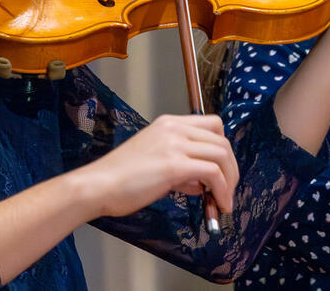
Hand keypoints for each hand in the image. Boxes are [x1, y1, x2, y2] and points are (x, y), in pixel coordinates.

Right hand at [77, 114, 238, 217]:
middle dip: (231, 168)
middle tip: (228, 190)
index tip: (222, 170)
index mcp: (168, 124)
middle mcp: (173, 128)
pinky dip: (221, 190)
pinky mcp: (174, 165)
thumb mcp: (155, 162)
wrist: (98, 186)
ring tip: (223, 201)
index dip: (223, 148)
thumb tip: (202, 182)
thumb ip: (181, 166)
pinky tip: (217, 205)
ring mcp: (174, 145)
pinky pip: (212, 173)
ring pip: (221, 155)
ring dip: (229, 181)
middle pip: (221, 140)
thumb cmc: (120, 179)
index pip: (212, 124)